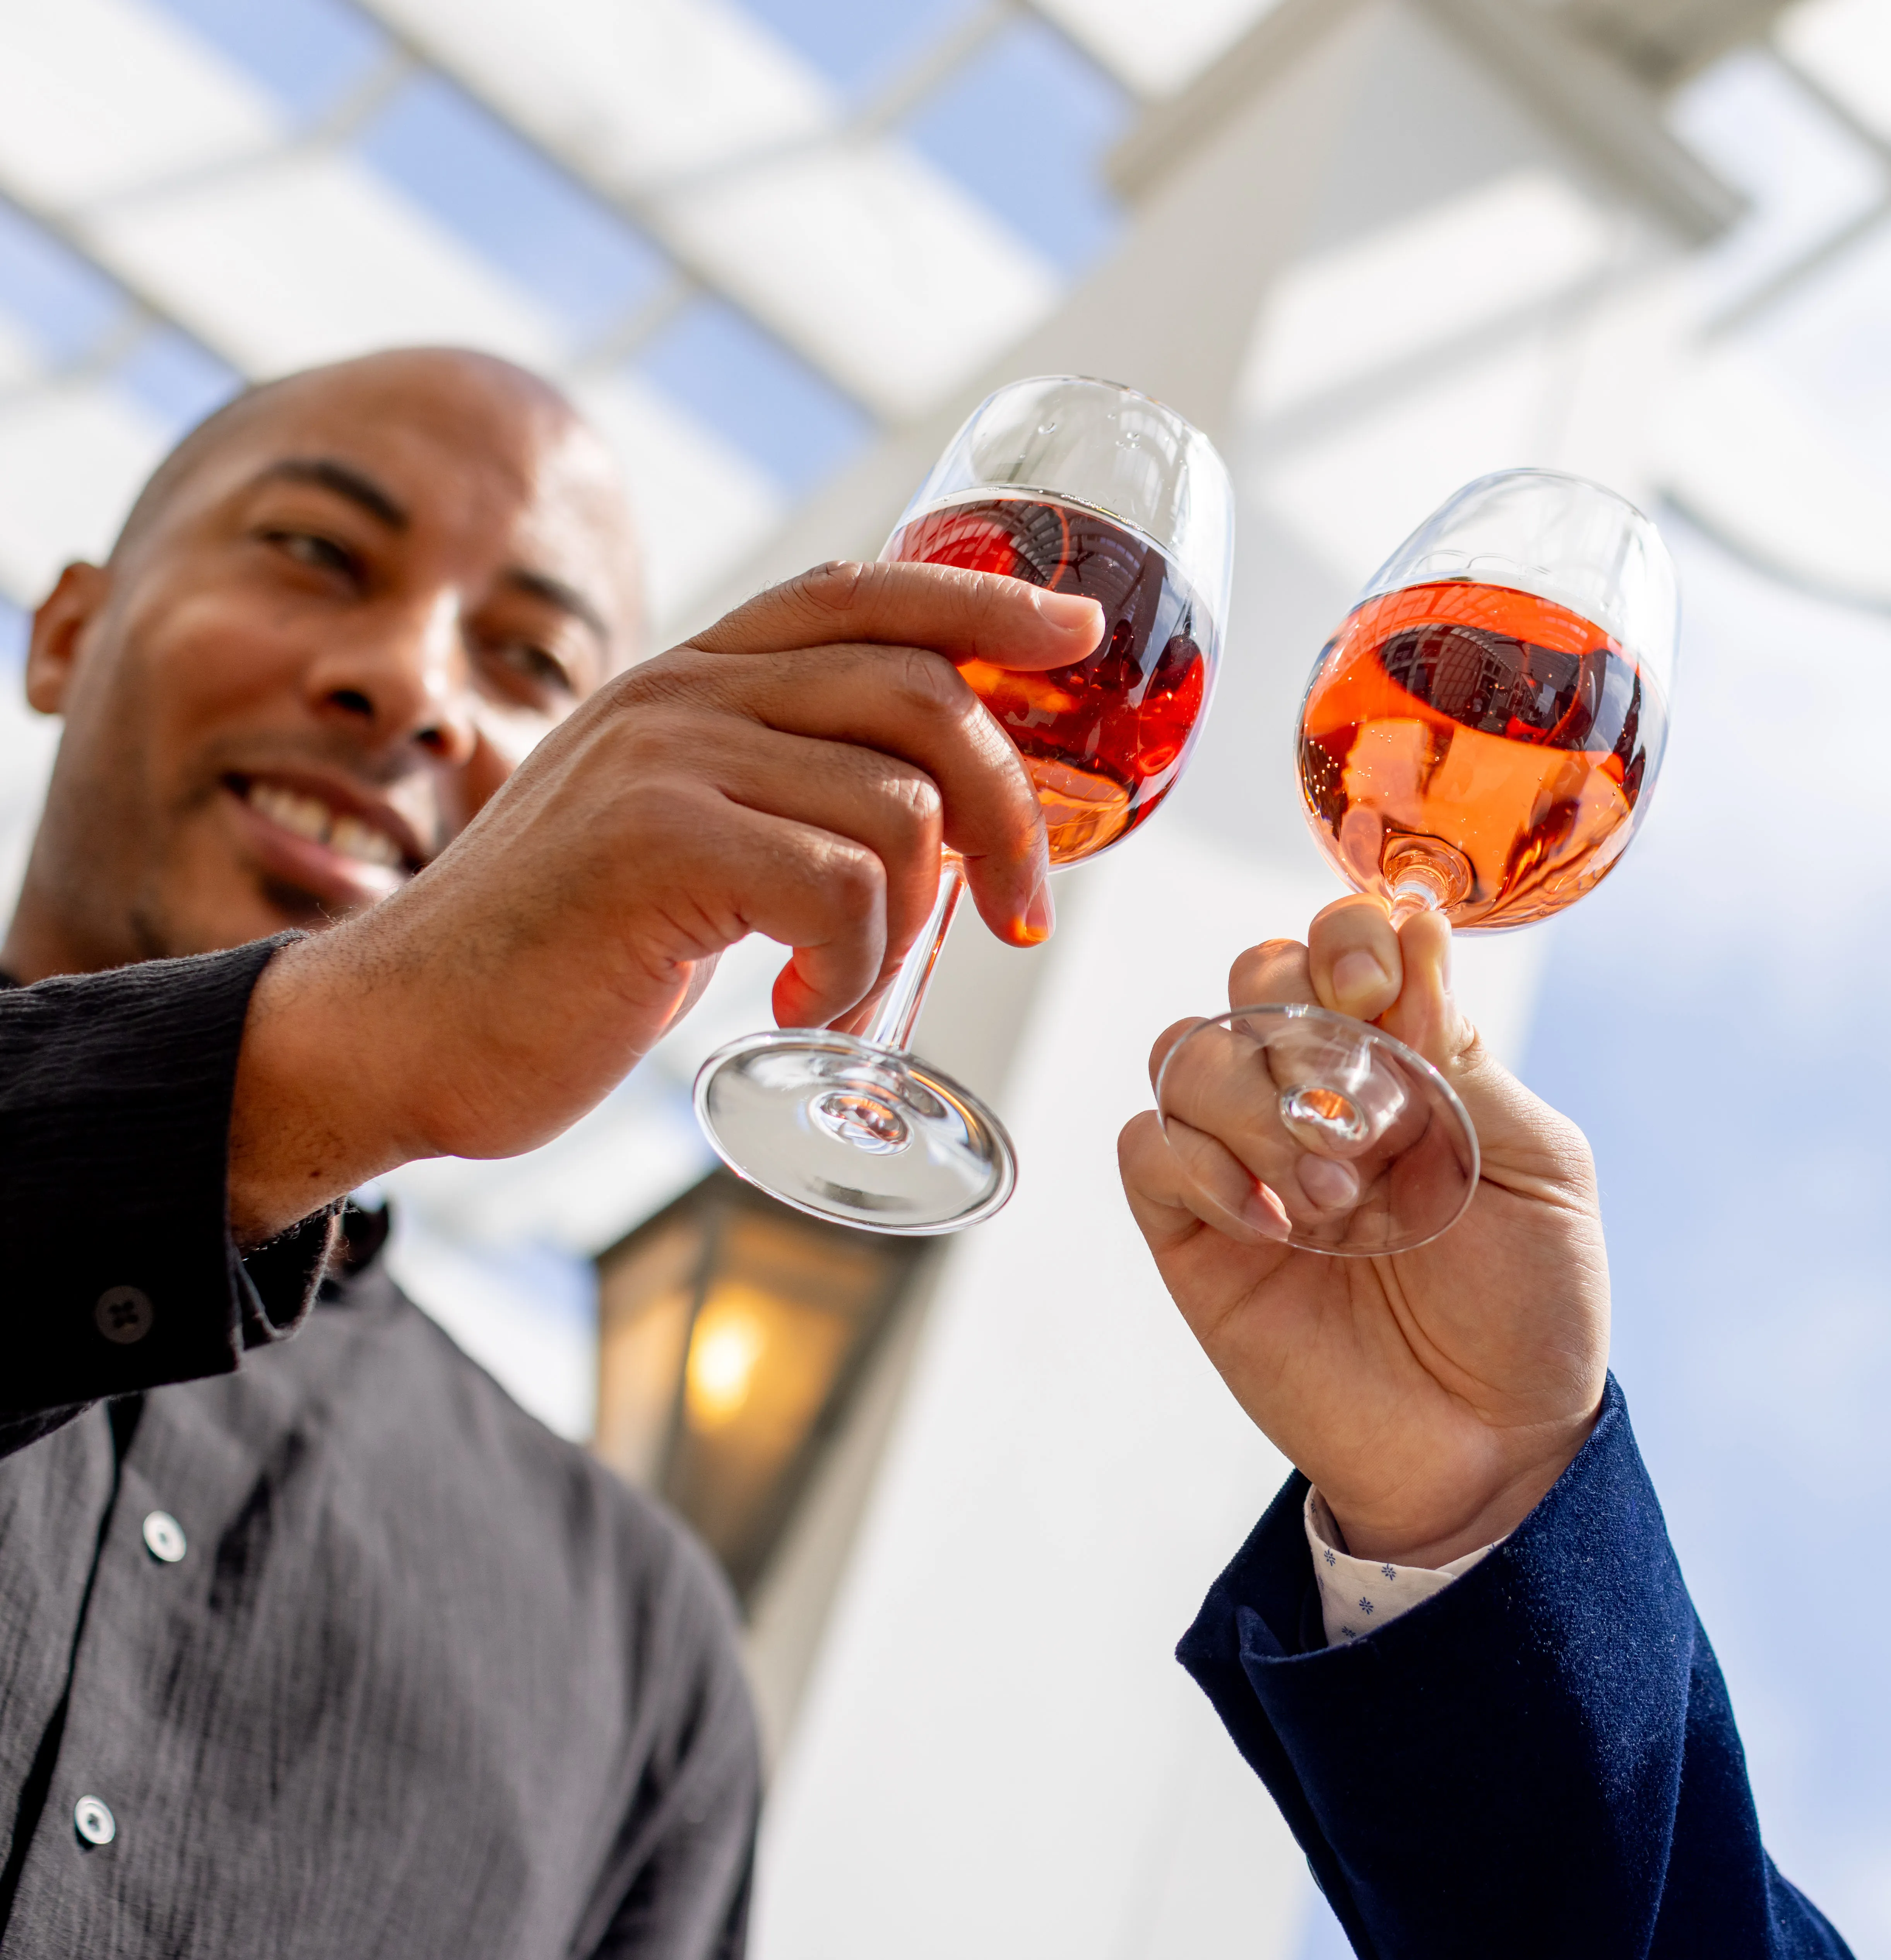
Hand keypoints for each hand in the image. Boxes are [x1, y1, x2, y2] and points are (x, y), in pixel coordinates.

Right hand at [228, 559, 1099, 1236]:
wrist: (406, 1028)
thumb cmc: (560, 953)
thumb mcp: (680, 837)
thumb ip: (776, 795)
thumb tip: (930, 816)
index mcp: (690, 677)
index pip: (865, 592)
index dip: (986, 601)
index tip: (1077, 631)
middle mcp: (681, 693)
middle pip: (923, 697)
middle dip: (1008, 813)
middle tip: (1017, 916)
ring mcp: (666, 760)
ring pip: (898, 808)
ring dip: (913, 922)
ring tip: (847, 982)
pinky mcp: (656, 844)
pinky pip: (842, 889)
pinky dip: (852, 968)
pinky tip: (799, 1001)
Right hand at [1119, 898, 1609, 1566]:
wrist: (1493, 1448)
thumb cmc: (1530, 1305)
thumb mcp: (1539, 1169)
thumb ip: (1467, 1058)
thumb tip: (1415, 934)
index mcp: (1410, 1058)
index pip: (1348, 940)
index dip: (1351, 935)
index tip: (1381, 988)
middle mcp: (1320, 1093)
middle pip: (1254, 974)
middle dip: (1296, 1009)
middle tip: (1361, 1108)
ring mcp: (1251, 1160)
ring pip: (1190, 1051)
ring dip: (1258, 1106)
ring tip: (1335, 1198)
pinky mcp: (1196, 1234)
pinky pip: (1148, 1149)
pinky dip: (1204, 1169)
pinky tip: (1276, 1229)